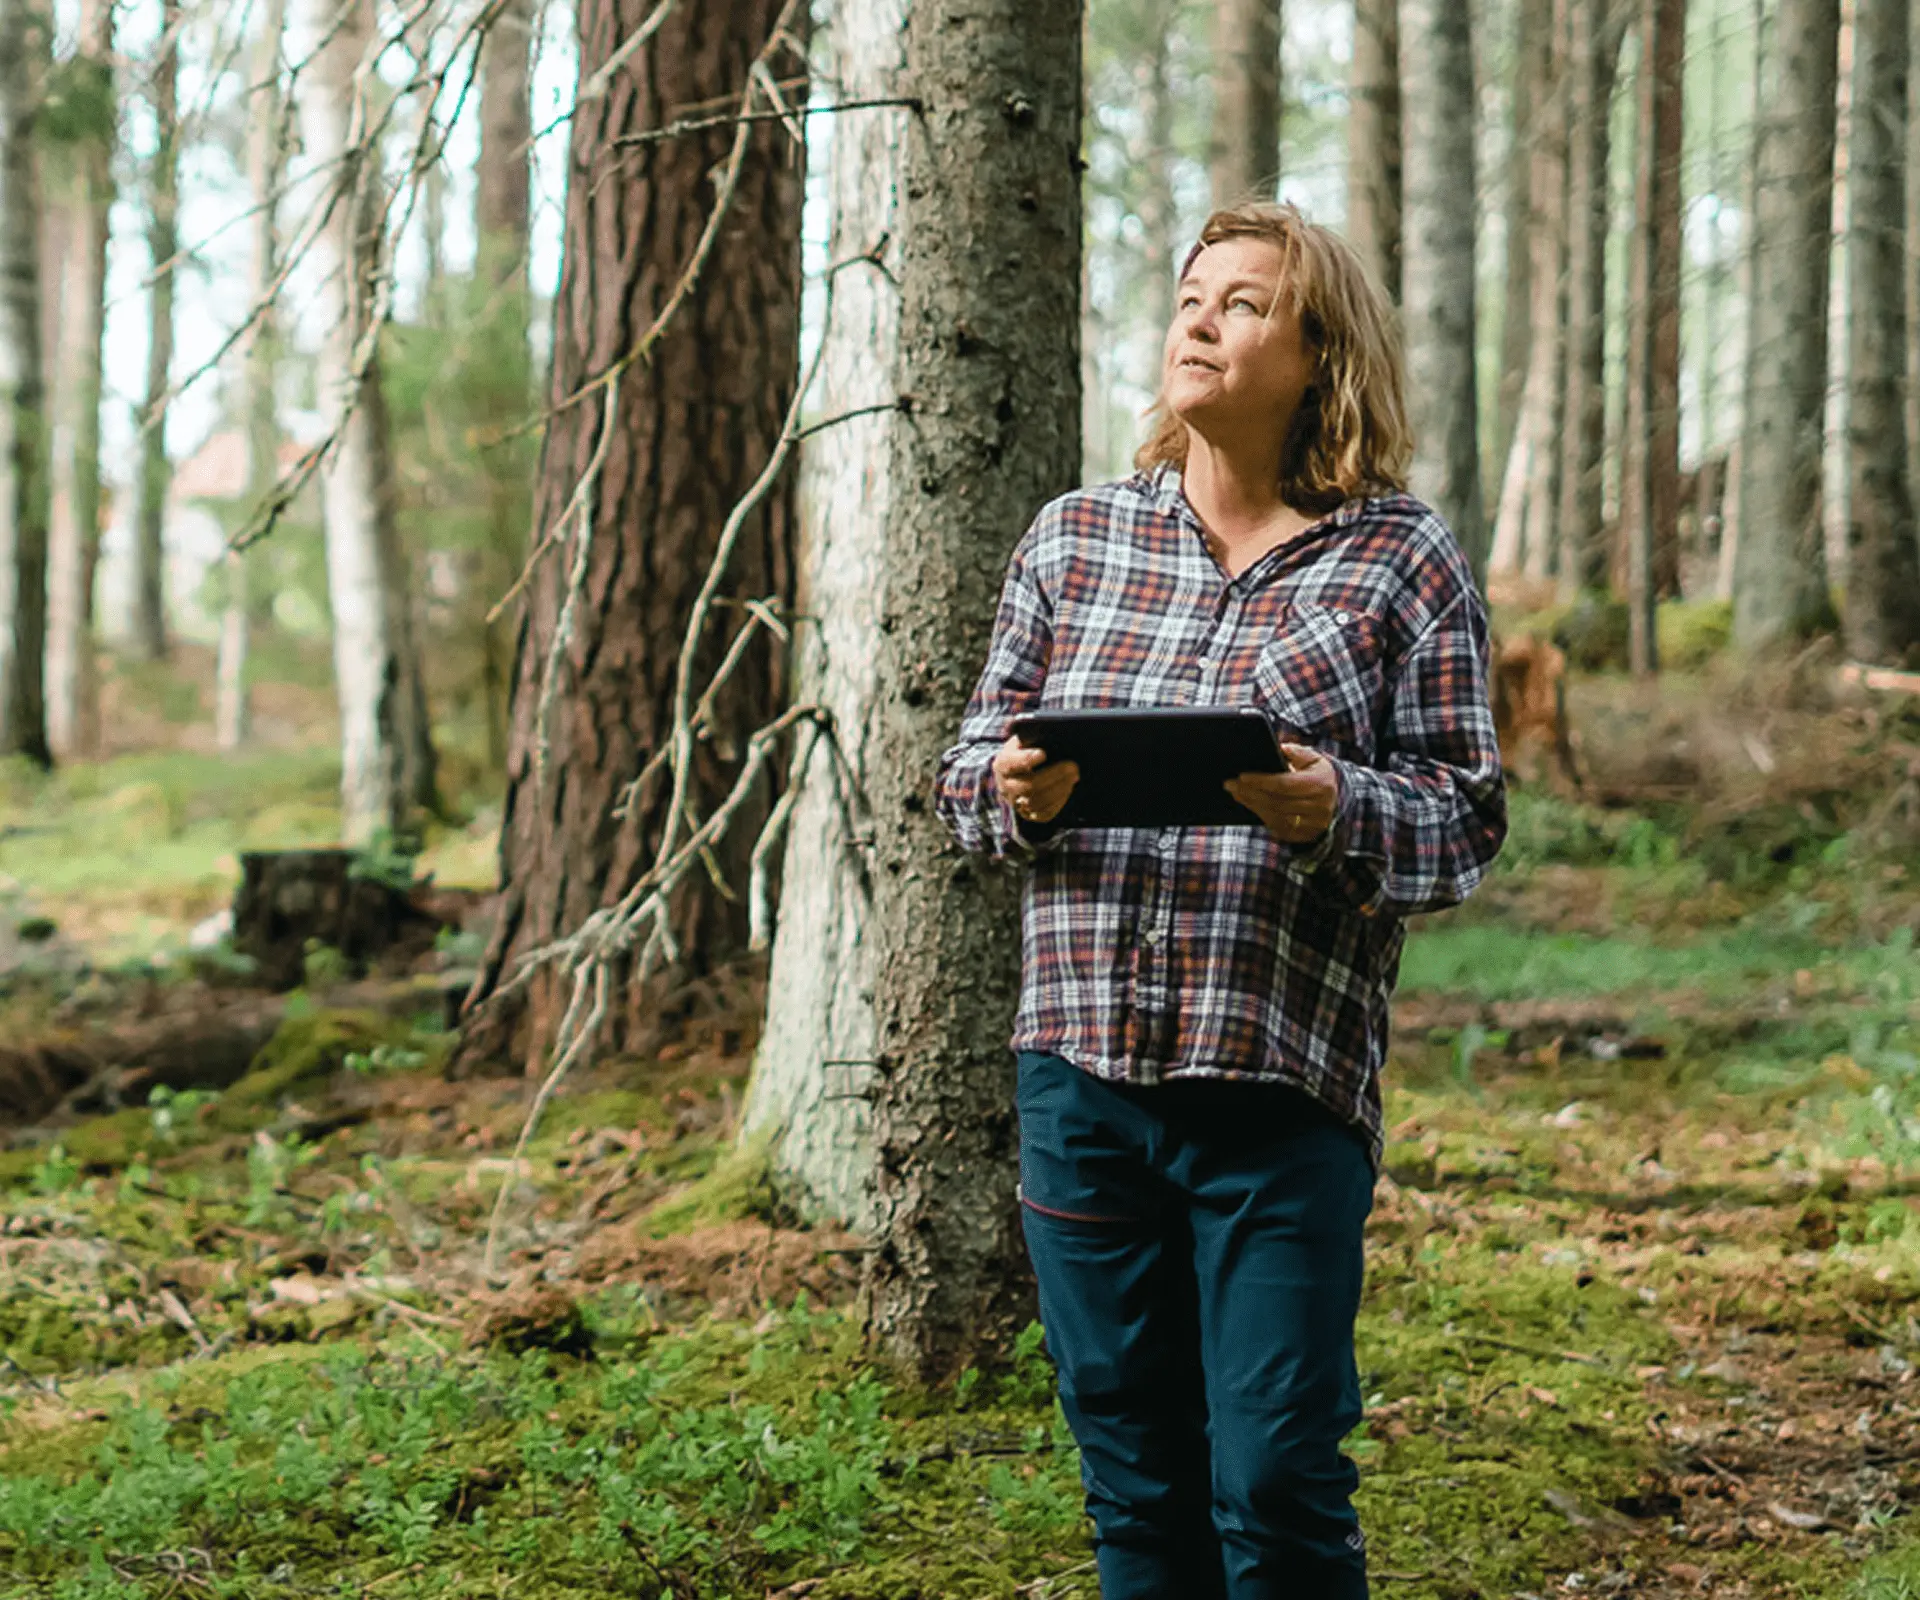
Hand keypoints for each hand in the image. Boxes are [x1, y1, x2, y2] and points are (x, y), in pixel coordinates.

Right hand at [993, 735, 1079, 825]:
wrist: (1023, 770)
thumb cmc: (1029, 749)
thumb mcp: (1027, 738)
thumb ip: (1034, 735)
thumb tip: (1052, 730)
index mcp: (1002, 763)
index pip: (1010, 763)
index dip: (1026, 760)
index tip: (1043, 753)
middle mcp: (1005, 785)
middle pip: (1028, 785)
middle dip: (1053, 775)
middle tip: (1073, 765)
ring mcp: (1016, 802)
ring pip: (1036, 802)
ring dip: (1059, 789)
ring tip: (1074, 775)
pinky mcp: (1028, 814)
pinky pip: (1043, 814)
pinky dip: (1059, 801)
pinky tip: (1068, 788)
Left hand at [1224, 743, 1340, 843]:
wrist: (1334, 799)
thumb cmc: (1316, 774)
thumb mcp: (1312, 758)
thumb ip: (1295, 751)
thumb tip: (1276, 748)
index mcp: (1321, 784)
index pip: (1284, 784)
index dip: (1261, 781)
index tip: (1241, 776)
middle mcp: (1319, 807)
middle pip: (1276, 802)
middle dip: (1250, 792)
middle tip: (1230, 784)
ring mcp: (1312, 824)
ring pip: (1274, 816)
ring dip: (1251, 804)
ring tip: (1235, 793)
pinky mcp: (1304, 835)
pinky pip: (1277, 827)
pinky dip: (1260, 815)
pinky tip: (1248, 804)